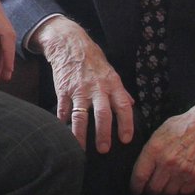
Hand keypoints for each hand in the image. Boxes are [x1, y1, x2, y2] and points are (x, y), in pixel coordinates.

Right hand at [35, 16, 133, 150]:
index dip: (126, 123)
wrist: (70, 44)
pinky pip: (63, 111)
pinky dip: (63, 124)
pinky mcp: (63, 91)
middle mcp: (97, 88)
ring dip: (80, 135)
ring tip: (81, 149)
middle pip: (102, 114)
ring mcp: (78, 90)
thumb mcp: (111, 72)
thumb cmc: (93, 60)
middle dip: (103, 133)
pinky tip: (64, 134)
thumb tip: (131, 105)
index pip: (123, 105)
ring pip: (80, 116)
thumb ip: (120, 91)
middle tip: (104, 149)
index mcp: (112, 84)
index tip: (126, 139)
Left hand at [129, 93, 194, 194]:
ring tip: (169, 179)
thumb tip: (141, 167)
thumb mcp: (159, 133)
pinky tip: (181, 178)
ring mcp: (183, 170)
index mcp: (155, 149)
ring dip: (167, 188)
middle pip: (154, 188)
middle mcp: (168, 162)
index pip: (140, 176)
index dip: (136, 186)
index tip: (136, 189)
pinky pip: (184, 191)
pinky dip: (181, 187)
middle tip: (153, 184)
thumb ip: (149, 151)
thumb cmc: (181, 127)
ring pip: (169, 192)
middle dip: (151, 188)